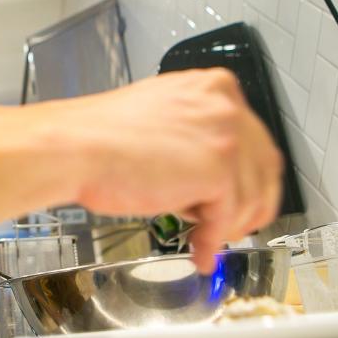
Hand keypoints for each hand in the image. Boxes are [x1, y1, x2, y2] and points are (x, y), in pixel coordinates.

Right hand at [52, 68, 282, 272]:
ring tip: (200, 239)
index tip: (237, 201)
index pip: (255, 139)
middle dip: (248, 207)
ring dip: (225, 227)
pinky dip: (212, 241)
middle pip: (264, 170)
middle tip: (227, 228)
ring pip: (250, 198)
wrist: (73, 148)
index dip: (247, 179)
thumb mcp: (161, 118)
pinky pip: (227, 218)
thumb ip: (194, 137)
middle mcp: (225, 105)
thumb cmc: (97, 137)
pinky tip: (199, 250)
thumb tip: (209, 174)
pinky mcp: (218, 169)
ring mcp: (226, 135)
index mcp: (213, 86)